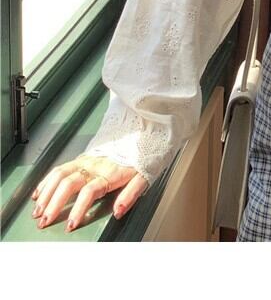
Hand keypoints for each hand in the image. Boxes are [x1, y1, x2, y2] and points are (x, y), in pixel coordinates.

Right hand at [29, 153, 148, 231]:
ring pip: (60, 175)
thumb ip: (131, 195)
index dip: (78, 209)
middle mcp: (95, 166)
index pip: (90, 191)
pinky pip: (60, 168)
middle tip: (45, 222)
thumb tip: (118, 212)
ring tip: (38, 211)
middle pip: (69, 184)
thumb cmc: (141, 159)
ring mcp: (86, 161)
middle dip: (54, 204)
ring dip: (46, 193)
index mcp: (110, 173)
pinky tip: (39, 193)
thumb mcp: (143, 177)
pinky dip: (47, 181)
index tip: (71, 225)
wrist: (142, 133)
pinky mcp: (81, 158)